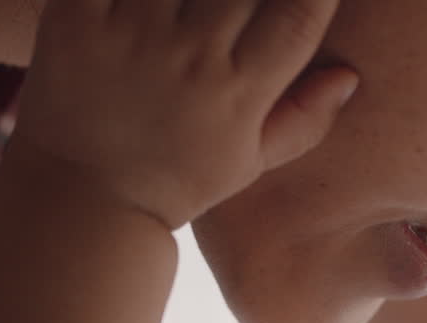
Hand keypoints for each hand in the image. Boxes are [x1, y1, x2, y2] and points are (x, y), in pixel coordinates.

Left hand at [13, 0, 357, 230]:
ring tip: (197, 5)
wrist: (84, 200)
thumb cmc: (176, 180)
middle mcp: (192, 59)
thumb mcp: (248, 162)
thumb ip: (304, 119)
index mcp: (239, 93)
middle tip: (242, 7)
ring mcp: (132, 34)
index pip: (298, 16)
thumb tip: (348, 76)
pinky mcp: (78, 18)